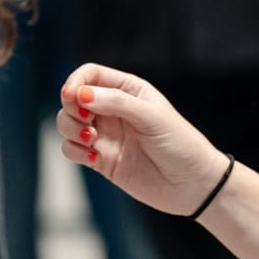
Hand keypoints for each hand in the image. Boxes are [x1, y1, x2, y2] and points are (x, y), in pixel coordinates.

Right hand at [57, 63, 228, 216]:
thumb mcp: (152, 116)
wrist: (191, 184)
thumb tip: (81, 94)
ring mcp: (105, 135)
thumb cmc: (180, 143)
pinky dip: (74, 151)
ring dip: (70, 129)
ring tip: (91, 139)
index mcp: (128, 90)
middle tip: (85, 121)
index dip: (76, 81)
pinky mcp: (100, 159)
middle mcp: (112, 109)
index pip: (90, 75)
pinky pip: (72, 149)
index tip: (72, 96)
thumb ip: (116, 102)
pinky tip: (94, 158)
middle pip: (73, 98)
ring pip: (67, 123)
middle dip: (70, 107)